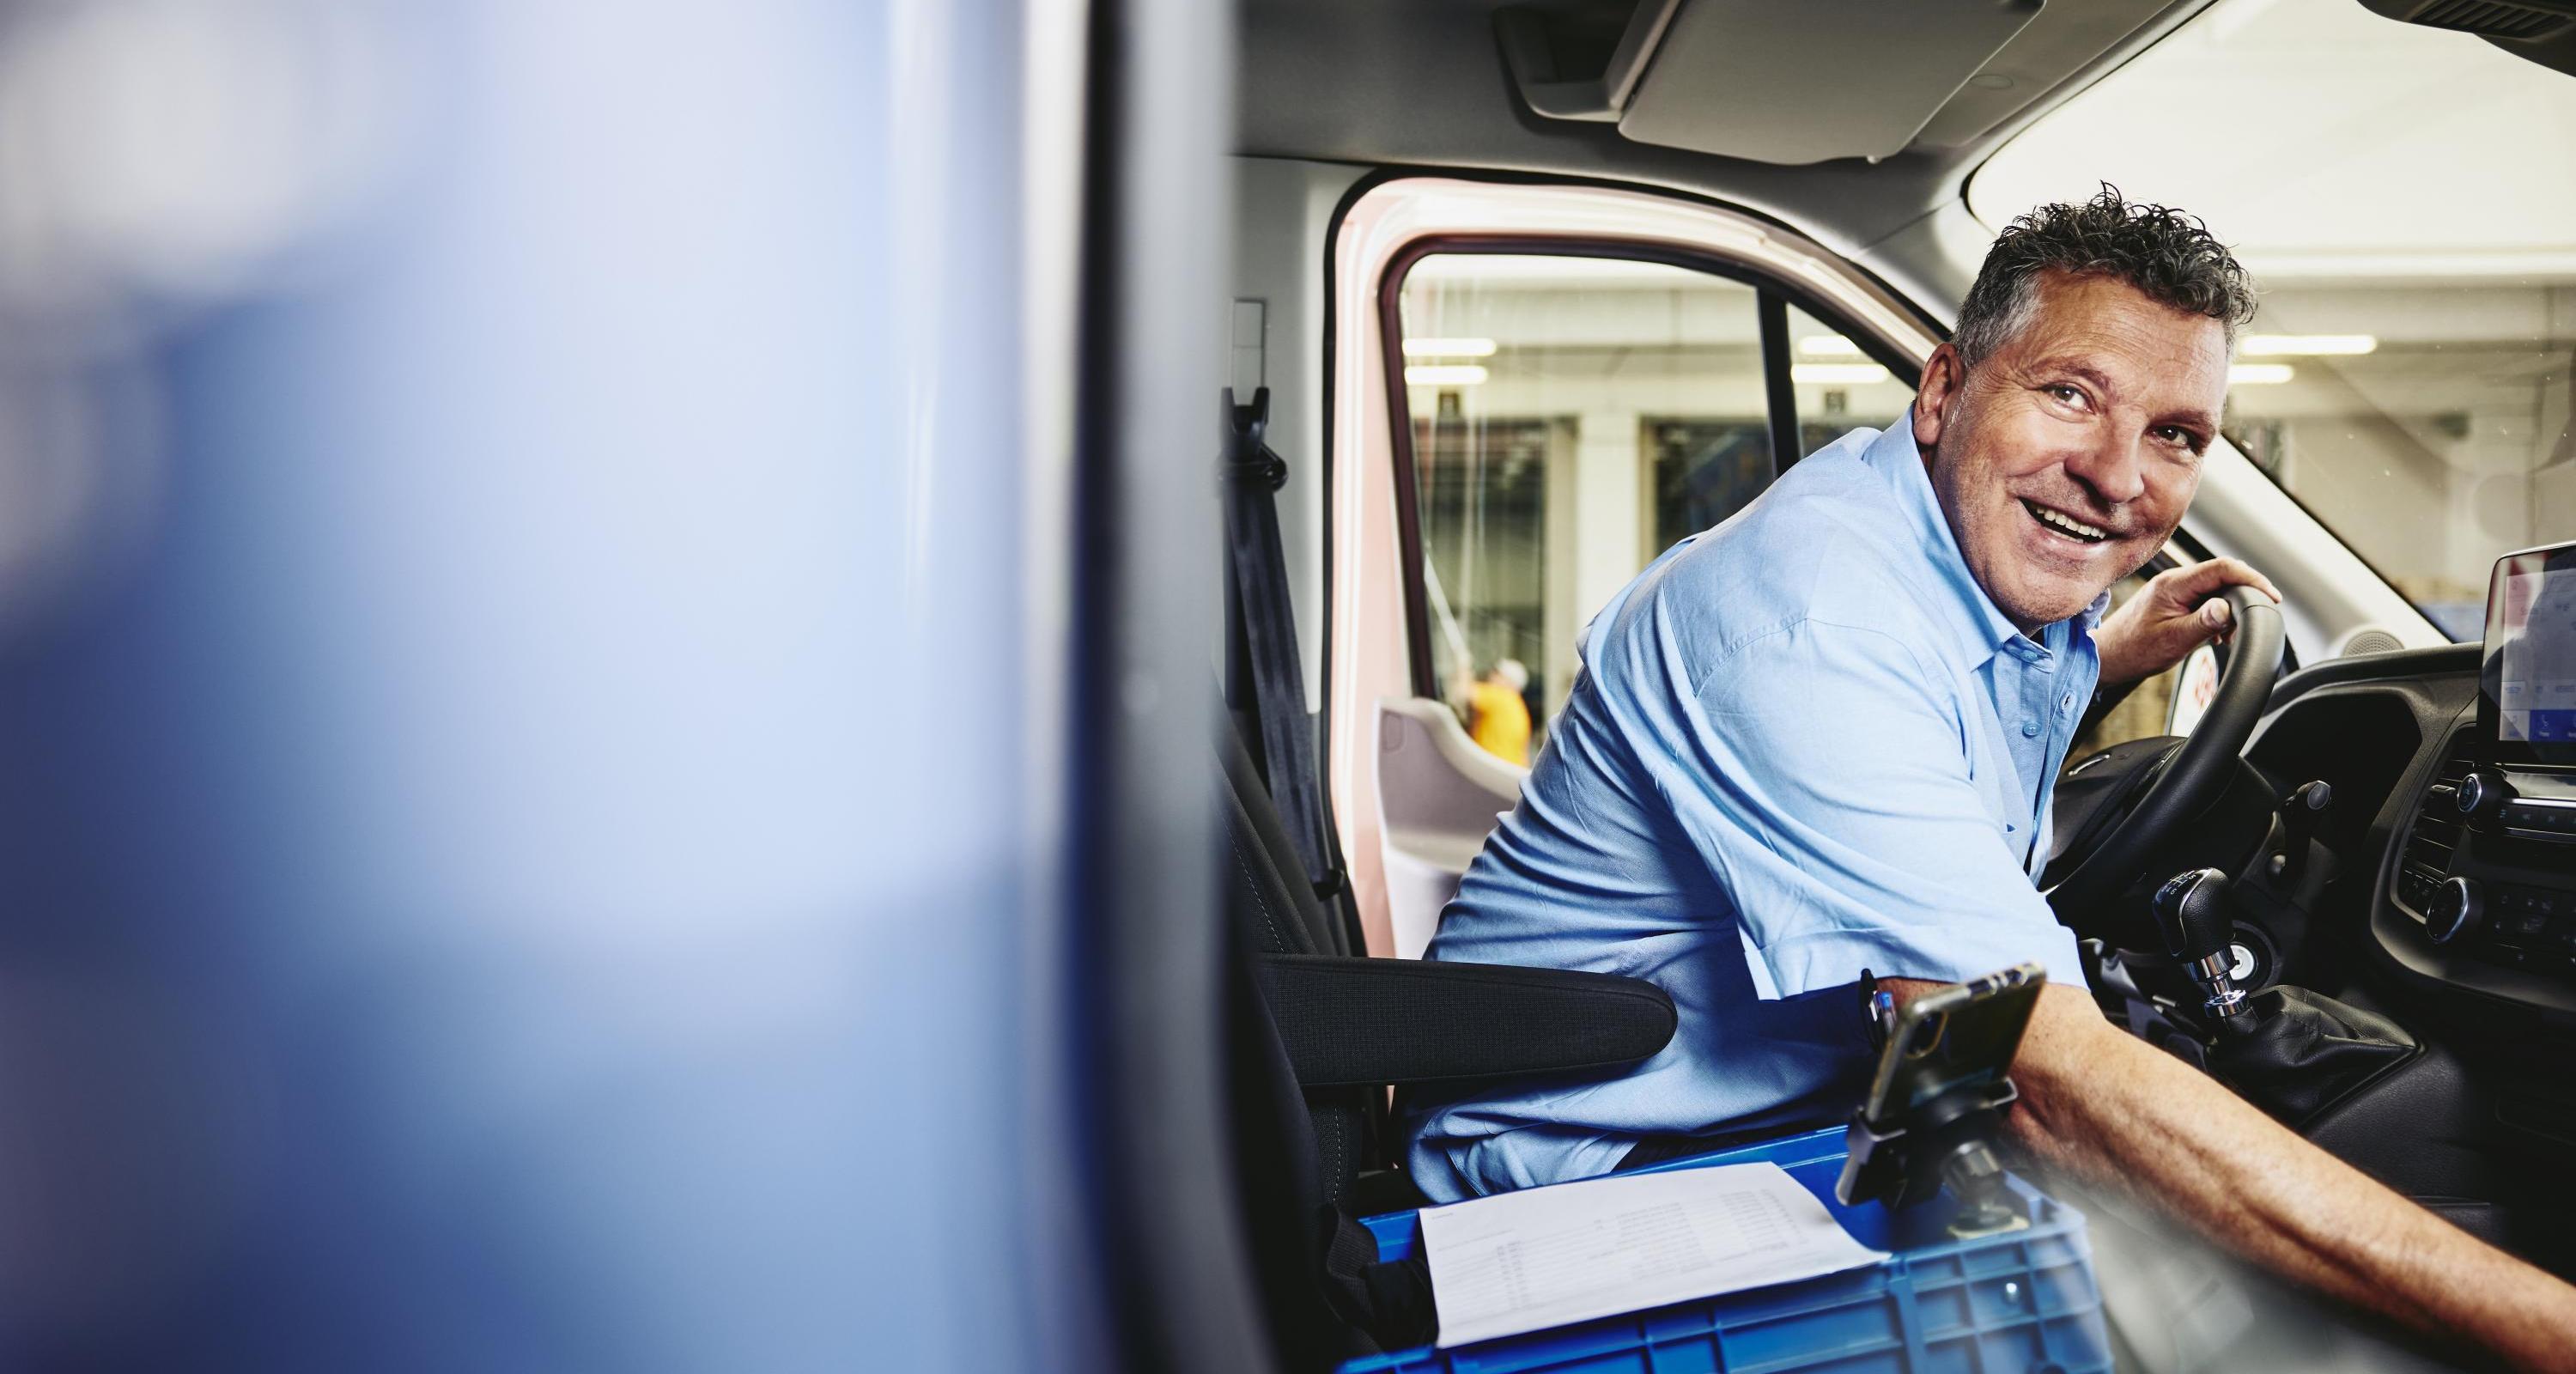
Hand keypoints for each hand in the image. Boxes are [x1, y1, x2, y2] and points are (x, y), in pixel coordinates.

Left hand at [2094, 557, 2279, 686]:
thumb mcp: (2173, 640)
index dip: (2252, 579)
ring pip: (2216, 587)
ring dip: (2232, 606)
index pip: (2222, 568)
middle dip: (2245, 593)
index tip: (2270, 596)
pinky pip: (2206, 598)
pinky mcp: (2175, 600)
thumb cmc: (2134, 650)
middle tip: (2256, 617)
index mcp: (2174, 584)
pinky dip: (2219, 613)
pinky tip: (2219, 634)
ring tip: (2231, 633)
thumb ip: (2203, 622)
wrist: (2108, 656)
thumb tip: (2229, 608)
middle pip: (2223, 574)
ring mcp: (2175, 590)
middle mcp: (2175, 581)